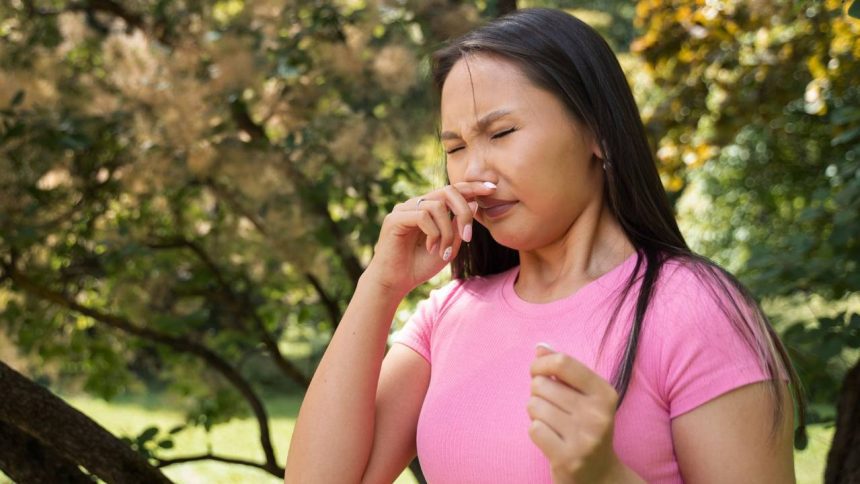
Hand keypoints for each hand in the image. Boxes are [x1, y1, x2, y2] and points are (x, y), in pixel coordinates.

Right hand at [363, 181, 496, 297]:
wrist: (396, 282)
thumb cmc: (420, 265)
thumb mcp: (449, 246)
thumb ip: (459, 226)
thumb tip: (474, 203)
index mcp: (429, 208)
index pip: (453, 190)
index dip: (472, 187)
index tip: (492, 189)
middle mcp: (416, 204)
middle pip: (448, 191)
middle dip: (463, 212)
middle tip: (467, 237)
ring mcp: (404, 209)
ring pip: (436, 206)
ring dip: (447, 230)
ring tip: (443, 250)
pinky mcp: (394, 218)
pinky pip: (422, 216)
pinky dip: (433, 233)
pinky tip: (430, 248)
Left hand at [528, 343, 626, 483]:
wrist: (600, 476)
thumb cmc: (586, 428)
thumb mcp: (583, 397)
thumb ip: (563, 370)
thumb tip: (540, 347)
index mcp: (605, 393)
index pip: (563, 363)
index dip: (541, 363)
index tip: (537, 371)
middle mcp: (598, 414)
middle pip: (542, 385)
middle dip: (538, 393)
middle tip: (552, 408)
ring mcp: (584, 437)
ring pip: (534, 406)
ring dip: (536, 414)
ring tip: (552, 424)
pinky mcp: (568, 458)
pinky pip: (534, 429)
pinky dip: (536, 431)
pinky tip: (550, 439)